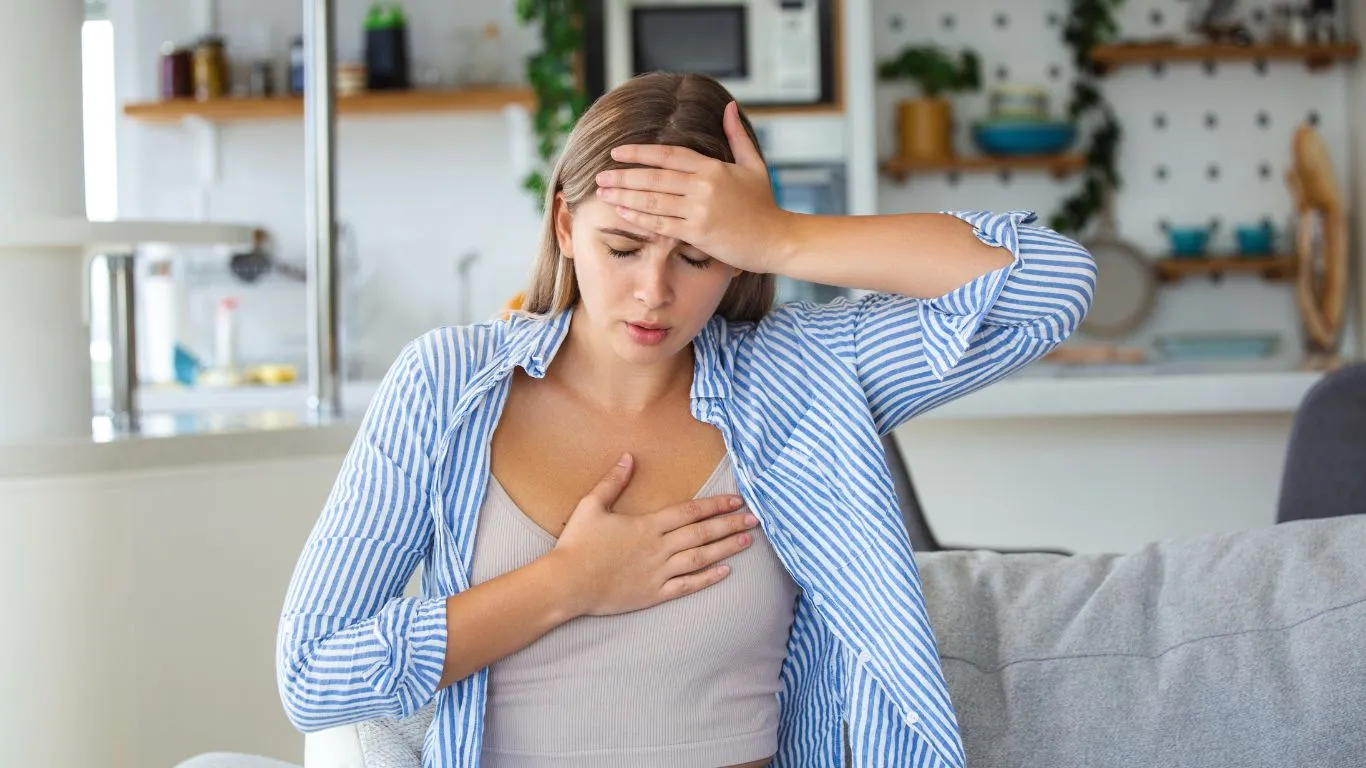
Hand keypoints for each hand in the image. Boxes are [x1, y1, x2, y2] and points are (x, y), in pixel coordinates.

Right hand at [549, 453, 758, 617]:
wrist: (567, 584)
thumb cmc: (577, 544)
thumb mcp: (592, 505)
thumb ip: (613, 481)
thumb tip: (628, 456)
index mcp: (647, 525)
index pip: (690, 511)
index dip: (715, 504)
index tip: (736, 500)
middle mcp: (659, 547)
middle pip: (703, 533)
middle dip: (730, 524)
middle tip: (756, 519)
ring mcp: (659, 572)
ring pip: (701, 558)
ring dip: (726, 548)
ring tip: (746, 541)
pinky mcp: (654, 594)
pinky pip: (687, 585)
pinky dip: (708, 578)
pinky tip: (725, 572)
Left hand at [594, 101, 790, 273]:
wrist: (778, 239)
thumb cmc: (765, 205)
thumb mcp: (754, 165)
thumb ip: (737, 136)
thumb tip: (728, 106)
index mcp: (713, 168)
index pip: (668, 154)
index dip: (640, 152)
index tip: (617, 152)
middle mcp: (703, 186)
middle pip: (654, 177)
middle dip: (623, 176)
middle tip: (599, 176)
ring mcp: (700, 210)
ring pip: (653, 201)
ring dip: (624, 197)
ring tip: (603, 194)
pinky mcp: (698, 234)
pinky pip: (662, 225)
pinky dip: (639, 219)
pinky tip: (622, 214)